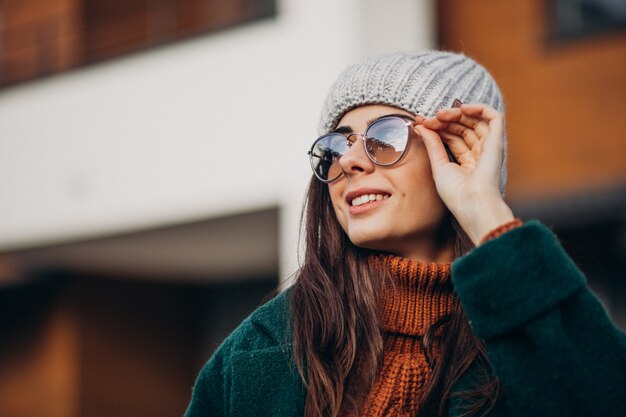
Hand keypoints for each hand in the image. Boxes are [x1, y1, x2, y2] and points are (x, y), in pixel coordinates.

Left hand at [413, 103, 514, 245]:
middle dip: (443, 120)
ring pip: (475, 120)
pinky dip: (479, 108)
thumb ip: (432, 144)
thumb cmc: (456, 193)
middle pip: (462, 127)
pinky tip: (462, 108)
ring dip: (457, 113)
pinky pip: (494, 117)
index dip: (437, 127)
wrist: (472, 203)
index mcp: (466, 161)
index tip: (419, 123)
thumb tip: (420, 126)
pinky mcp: (497, 141)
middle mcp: (478, 153)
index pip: (452, 136)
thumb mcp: (438, 165)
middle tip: (427, 119)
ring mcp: (488, 147)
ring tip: (440, 114)